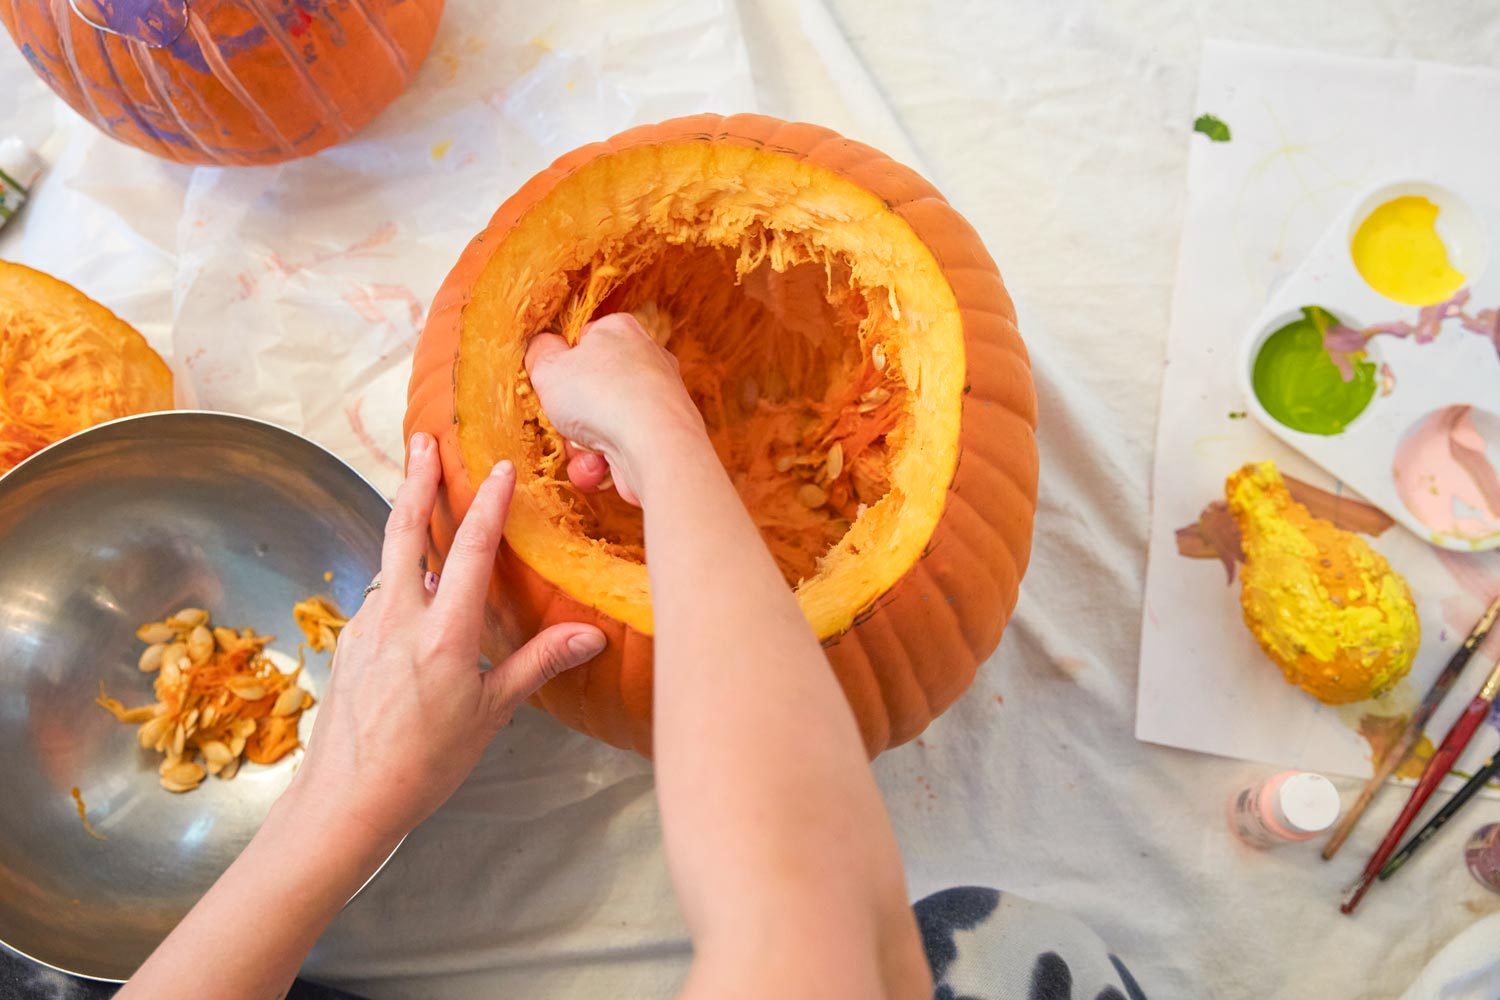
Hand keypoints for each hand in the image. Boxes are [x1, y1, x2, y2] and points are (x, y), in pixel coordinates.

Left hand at [284, 432, 606, 845]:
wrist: (345, 801)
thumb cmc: (424, 765)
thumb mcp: (491, 714)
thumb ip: (538, 664)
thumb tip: (592, 636)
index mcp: (443, 633)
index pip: (472, 550)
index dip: (488, 503)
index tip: (500, 468)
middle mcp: (398, 618)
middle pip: (406, 530)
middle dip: (417, 480)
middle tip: (424, 441)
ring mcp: (365, 627)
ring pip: (388, 561)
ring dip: (405, 524)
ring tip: (418, 497)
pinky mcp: (347, 644)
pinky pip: (378, 596)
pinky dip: (396, 576)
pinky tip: (409, 587)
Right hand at [525, 312, 703, 504]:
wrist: (655, 447)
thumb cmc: (601, 397)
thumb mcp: (549, 368)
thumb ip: (539, 353)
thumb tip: (540, 346)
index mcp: (620, 331)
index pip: (584, 340)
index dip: (561, 364)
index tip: (552, 383)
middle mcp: (645, 361)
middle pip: (590, 390)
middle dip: (571, 416)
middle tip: (564, 422)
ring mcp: (656, 401)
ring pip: (601, 425)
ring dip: (582, 446)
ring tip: (586, 449)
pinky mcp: (660, 437)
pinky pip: (619, 450)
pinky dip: (603, 463)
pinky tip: (602, 465)